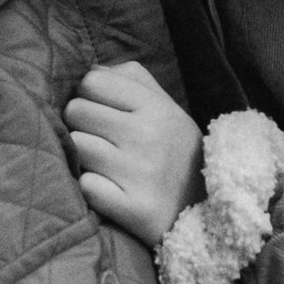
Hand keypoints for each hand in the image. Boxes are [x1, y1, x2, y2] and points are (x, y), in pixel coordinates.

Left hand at [65, 59, 203, 244]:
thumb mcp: (167, 109)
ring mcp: (139, 172)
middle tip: (102, 141)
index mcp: (157, 106)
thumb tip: (90, 70)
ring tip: (107, 166)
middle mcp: (148, 135)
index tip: (101, 111)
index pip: (92, 81)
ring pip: (76, 146)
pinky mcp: (132, 207)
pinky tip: (111, 189)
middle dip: (83, 125)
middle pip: (77, 111)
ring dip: (84, 157)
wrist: (207, 213)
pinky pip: (85, 185)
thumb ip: (131, 81)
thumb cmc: (175, 154)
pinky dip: (92, 188)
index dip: (89, 95)